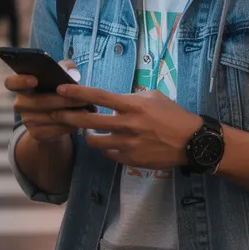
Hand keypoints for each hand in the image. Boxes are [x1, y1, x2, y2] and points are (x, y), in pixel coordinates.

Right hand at [5, 60, 91, 142]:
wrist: (53, 119)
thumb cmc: (56, 91)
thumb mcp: (59, 77)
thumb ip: (64, 68)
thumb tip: (70, 69)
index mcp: (22, 86)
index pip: (11, 82)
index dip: (20, 81)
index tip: (34, 79)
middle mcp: (20, 104)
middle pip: (38, 102)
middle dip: (62, 100)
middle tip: (83, 98)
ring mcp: (27, 120)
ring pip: (49, 117)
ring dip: (70, 113)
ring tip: (87, 108)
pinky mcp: (37, 134)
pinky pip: (54, 130)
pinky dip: (69, 125)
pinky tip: (82, 120)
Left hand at [54, 84, 203, 170]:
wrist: (191, 141)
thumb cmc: (173, 115)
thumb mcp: (153, 97)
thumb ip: (132, 97)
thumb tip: (116, 99)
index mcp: (132, 105)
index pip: (98, 96)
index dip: (77, 93)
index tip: (60, 90)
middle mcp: (127, 124)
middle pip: (89, 121)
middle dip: (68, 117)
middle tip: (57, 115)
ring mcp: (128, 144)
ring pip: (95, 142)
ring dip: (89, 136)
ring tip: (89, 131)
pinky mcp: (131, 160)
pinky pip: (109, 154)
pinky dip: (106, 149)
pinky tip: (110, 144)